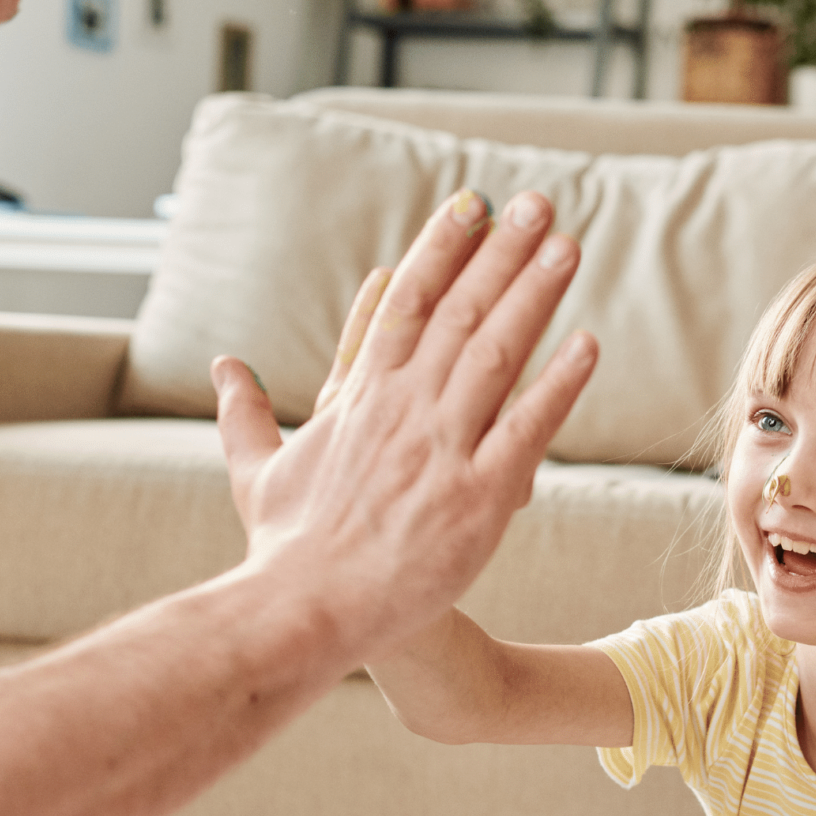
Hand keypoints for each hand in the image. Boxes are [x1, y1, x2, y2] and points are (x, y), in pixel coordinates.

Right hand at [213, 189, 594, 661]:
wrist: (307, 611)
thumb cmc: (284, 549)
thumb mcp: (255, 469)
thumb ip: (245, 412)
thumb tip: (226, 366)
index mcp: (359, 397)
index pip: (407, 304)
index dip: (443, 249)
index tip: (474, 204)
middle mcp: (402, 409)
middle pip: (461, 312)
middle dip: (501, 253)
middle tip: (539, 204)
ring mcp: (442, 449)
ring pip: (498, 355)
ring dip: (535, 296)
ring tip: (568, 247)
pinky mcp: (478, 497)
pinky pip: (527, 430)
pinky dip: (559, 386)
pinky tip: (589, 345)